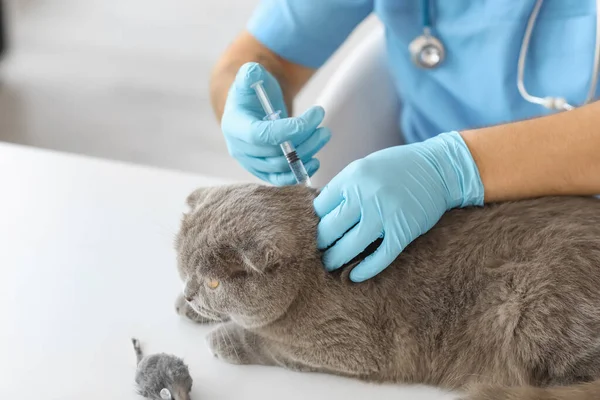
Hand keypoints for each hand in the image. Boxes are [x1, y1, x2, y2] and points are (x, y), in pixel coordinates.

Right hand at [221, 62, 330, 184]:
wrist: (252, 107)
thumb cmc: (254, 91)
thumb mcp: (251, 77)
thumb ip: (250, 74)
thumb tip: (252, 72)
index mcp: (234, 125)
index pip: (260, 135)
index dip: (288, 131)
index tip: (313, 118)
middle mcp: (239, 148)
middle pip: (274, 153)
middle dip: (303, 140)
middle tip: (323, 127)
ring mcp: (250, 162)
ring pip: (281, 166)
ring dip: (307, 153)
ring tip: (323, 135)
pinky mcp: (262, 171)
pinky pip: (280, 179)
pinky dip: (298, 174)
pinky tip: (315, 162)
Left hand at [313, 131, 483, 281]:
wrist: (440, 168)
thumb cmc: (398, 168)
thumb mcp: (365, 167)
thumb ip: (346, 188)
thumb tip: (320, 215)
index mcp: (352, 177)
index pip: (319, 207)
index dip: (317, 221)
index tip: (319, 229)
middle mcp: (365, 195)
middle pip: (329, 229)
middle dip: (321, 244)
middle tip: (318, 252)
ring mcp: (384, 214)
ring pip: (349, 247)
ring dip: (335, 260)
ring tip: (330, 264)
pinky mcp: (403, 231)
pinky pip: (379, 258)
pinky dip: (365, 270)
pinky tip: (355, 276)